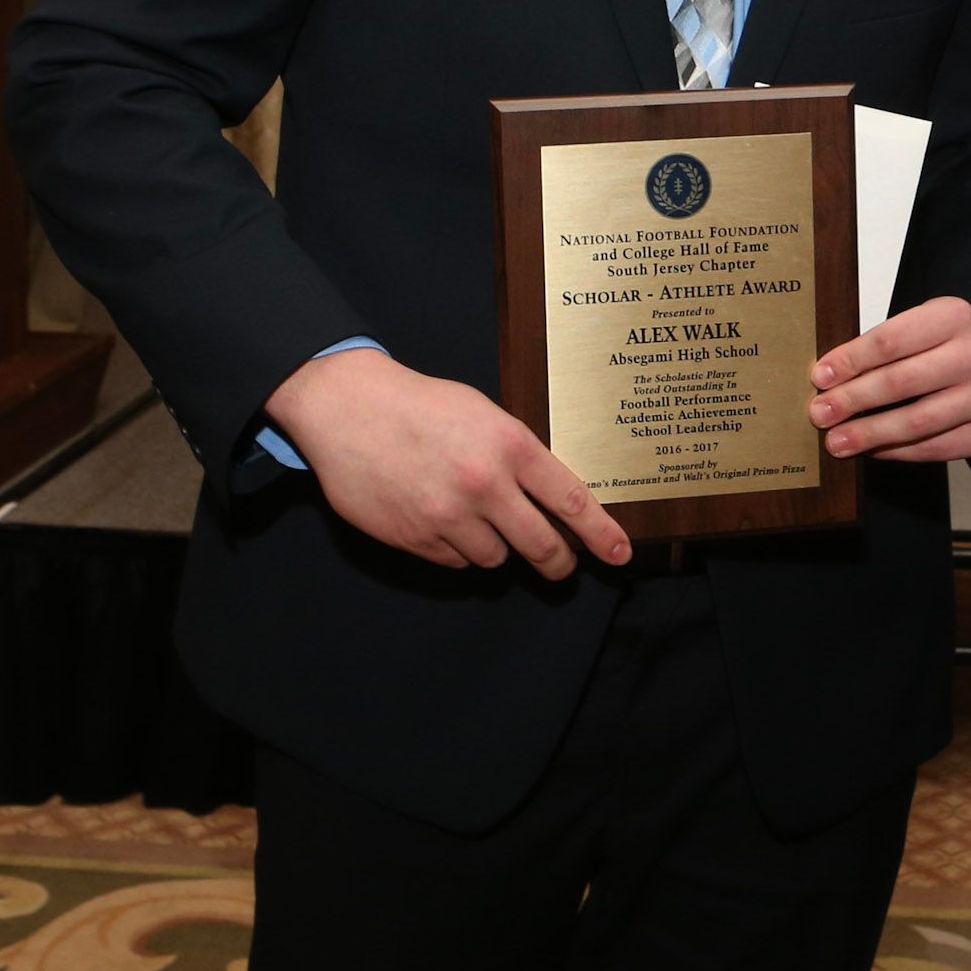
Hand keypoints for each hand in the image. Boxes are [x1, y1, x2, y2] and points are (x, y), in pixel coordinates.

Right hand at [264, 347, 629, 576]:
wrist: (349, 408)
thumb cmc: (422, 405)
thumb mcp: (484, 415)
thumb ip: (519, 456)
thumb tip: (553, 499)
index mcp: (510, 446)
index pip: (571, 501)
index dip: (601, 534)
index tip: (621, 553)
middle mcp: (485, 485)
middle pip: (542, 546)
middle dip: (558, 562)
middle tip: (563, 565)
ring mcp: (448, 516)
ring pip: (496, 558)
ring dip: (496, 545)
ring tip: (475, 514)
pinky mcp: (415, 538)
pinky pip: (455, 562)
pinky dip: (457, 548)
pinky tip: (440, 517)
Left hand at [808, 297, 970, 463]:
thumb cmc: (950, 340)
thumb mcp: (922, 323)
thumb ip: (883, 346)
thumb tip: (830, 379)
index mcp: (954, 317)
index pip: (890, 341)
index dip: (851, 361)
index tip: (820, 377)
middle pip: (901, 383)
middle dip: (853, 401)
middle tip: (819, 414)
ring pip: (916, 422)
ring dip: (869, 434)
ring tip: (837, 441)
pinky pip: (934, 448)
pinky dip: (896, 451)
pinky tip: (873, 449)